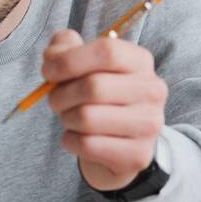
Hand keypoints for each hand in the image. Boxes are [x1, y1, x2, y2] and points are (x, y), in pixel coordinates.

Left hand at [42, 29, 167, 191]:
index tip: (48, 71)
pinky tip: (78, 136)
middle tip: (55, 100)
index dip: (70, 60)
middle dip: (61, 94)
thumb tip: (54, 55)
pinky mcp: (137, 154)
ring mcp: (149, 124)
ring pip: (87, 118)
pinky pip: (87, 144)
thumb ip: (64, 47)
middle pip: (94, 86)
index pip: (107, 51)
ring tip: (70, 117)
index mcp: (140, 61)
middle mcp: (152, 90)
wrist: (116, 140)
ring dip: (66, 118)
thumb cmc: (95, 95)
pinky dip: (70, 140)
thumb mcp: (80, 64)